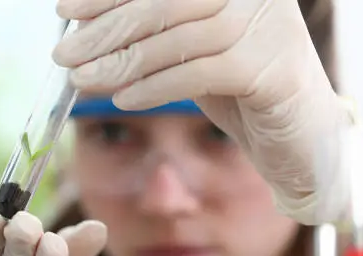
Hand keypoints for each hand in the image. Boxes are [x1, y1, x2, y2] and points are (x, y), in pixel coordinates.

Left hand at [53, 0, 362, 223]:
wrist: (298, 135)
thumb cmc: (239, 90)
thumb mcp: (190, 54)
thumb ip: (152, 37)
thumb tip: (86, 32)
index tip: (64, 12)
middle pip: (163, 2)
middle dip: (105, 31)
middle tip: (64, 56)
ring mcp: (268, 26)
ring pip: (177, 37)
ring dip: (121, 62)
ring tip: (84, 81)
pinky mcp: (273, 68)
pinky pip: (199, 73)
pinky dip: (154, 87)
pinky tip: (122, 100)